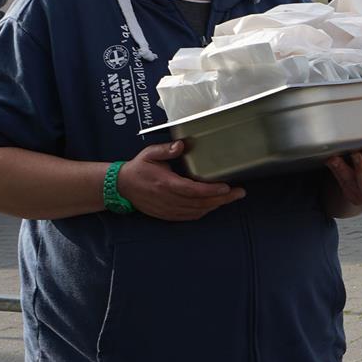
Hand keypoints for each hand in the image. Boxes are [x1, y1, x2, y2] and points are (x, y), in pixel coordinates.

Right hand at [116, 141, 244, 221]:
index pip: (193, 190)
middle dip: (222, 199)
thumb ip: (166, 150)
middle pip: (200, 203)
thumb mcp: (149, 154)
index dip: (211, 190)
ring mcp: (168, 209)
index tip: (226, 187)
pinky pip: (190, 216)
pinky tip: (214, 205)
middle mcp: (168, 199)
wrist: (121, 187)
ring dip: (216, 206)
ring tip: (231, 198)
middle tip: (239, 193)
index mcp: (166, 184)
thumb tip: (181, 145)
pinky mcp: (168, 215)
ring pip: (197, 211)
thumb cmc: (138, 168)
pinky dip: (204, 212)